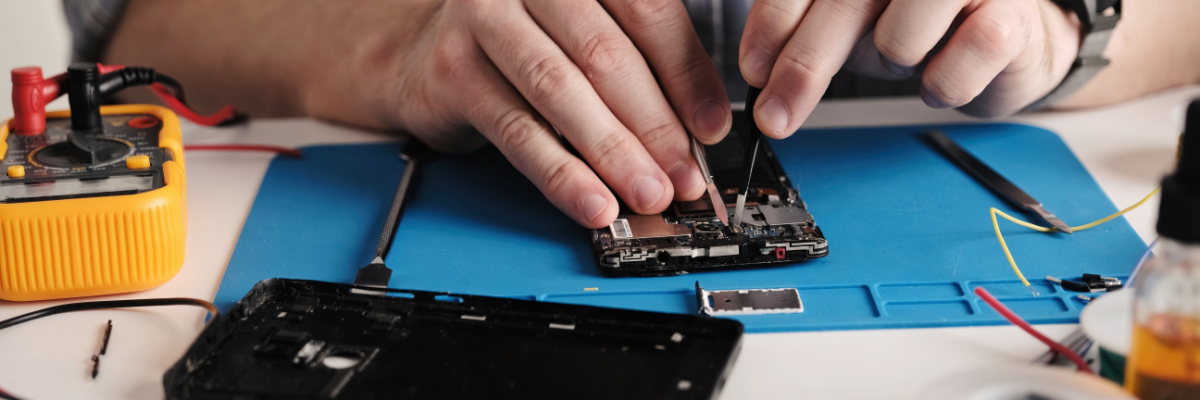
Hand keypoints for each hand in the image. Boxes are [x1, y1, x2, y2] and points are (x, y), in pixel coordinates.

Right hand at [305, 0, 730, 228]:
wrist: (423, 54)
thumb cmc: (523, 44)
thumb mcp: (586, 35)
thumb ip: (641, 62)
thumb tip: (701, 125)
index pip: (647, 12)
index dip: (686, 75)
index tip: (712, 128)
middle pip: (605, 54)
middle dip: (654, 124)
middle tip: (684, 174)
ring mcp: (484, 17)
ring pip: (561, 92)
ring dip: (612, 152)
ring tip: (647, 193)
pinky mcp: (453, 69)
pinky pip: (516, 130)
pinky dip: (560, 174)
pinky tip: (592, 203)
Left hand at [739, 0, 1082, 136]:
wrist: (1012, 32)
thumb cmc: (921, 24)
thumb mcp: (852, 24)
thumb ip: (804, 34)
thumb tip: (759, 75)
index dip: (774, 27)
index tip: (753, 70)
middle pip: (843, 13)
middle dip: (802, 72)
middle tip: (776, 118)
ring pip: (898, 42)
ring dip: (896, 63)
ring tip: (913, 54)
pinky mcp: (1010, 17)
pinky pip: (953, 70)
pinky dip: (942, 86)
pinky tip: (946, 70)